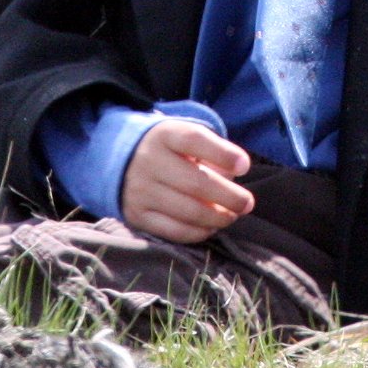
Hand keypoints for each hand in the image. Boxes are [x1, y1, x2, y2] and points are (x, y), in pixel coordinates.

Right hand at [119, 119, 254, 242]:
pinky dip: (198, 232)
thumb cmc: (169, 149)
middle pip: (196, 182)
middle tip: (247, 203)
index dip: (223, 154)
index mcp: (165, 135)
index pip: (195, 140)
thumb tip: (232, 178)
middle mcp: (149, 161)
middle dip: (229, 197)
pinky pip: (173, 230)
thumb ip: (213, 151)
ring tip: (232, 216)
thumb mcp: (187, 137)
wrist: (120, 160)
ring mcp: (140, 190)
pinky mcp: (136, 215)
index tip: (245, 166)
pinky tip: (211, 227)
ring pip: (188, 211)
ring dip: (217, 217)